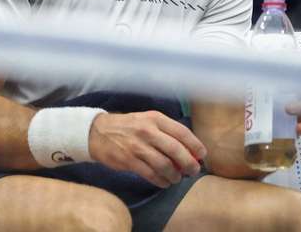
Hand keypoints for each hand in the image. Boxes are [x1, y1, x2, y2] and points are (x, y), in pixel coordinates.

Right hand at [88, 111, 206, 187]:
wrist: (98, 132)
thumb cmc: (130, 126)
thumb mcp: (149, 120)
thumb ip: (167, 132)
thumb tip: (189, 149)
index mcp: (156, 118)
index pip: (182, 132)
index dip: (195, 145)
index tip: (202, 155)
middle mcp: (148, 131)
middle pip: (175, 150)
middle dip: (188, 163)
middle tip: (193, 171)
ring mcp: (137, 146)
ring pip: (164, 164)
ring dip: (175, 174)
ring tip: (177, 178)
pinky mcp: (128, 160)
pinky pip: (150, 174)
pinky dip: (161, 180)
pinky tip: (164, 182)